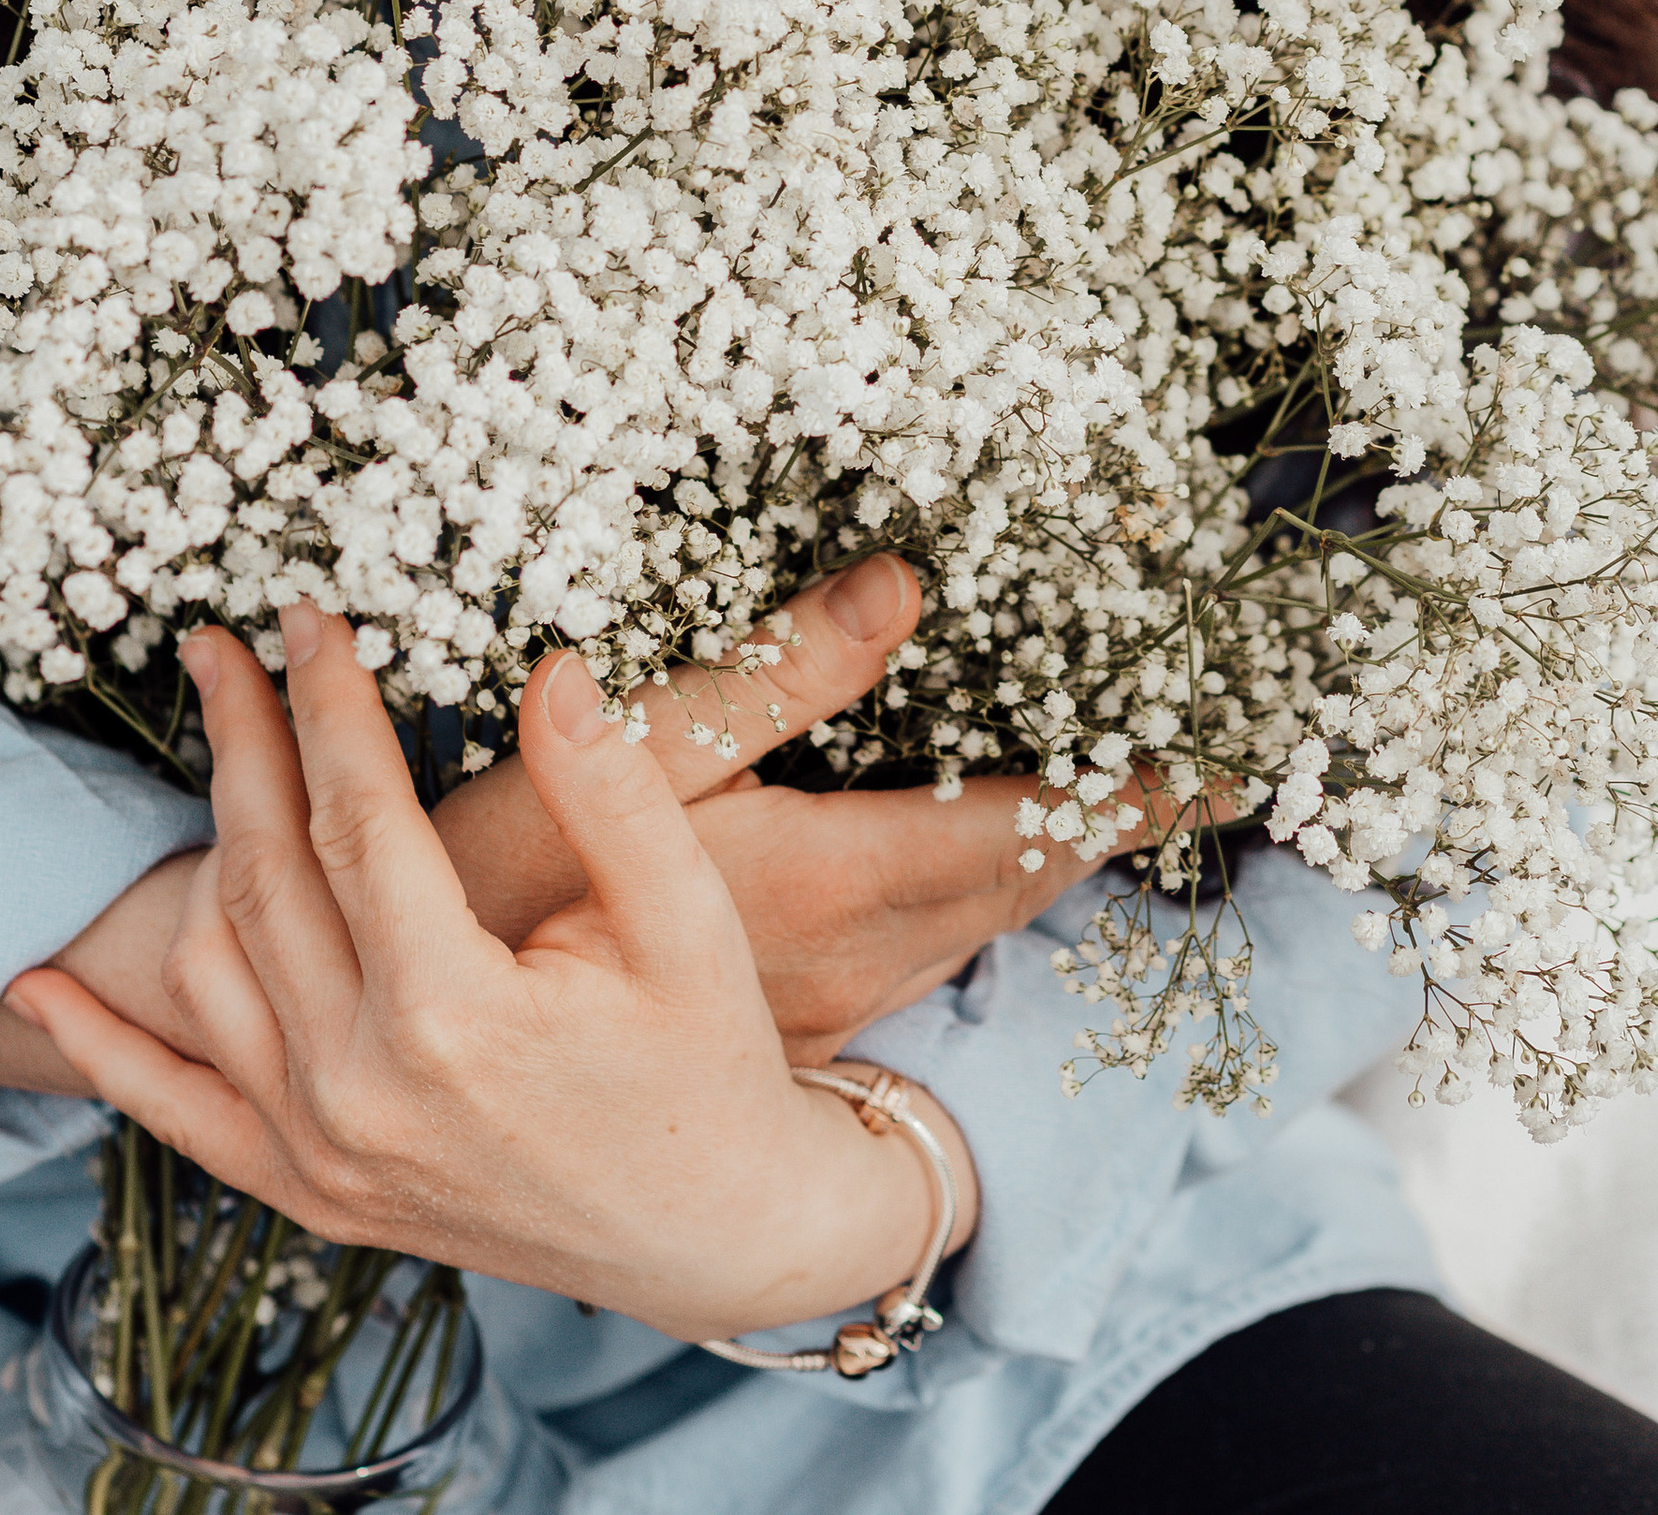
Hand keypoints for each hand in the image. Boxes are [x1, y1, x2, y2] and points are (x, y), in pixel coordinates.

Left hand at [2, 607, 979, 1341]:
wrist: (713, 1236)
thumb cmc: (707, 1061)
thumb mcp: (689, 921)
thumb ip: (613, 794)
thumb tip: (549, 671)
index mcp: (451, 1018)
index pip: (358, 818)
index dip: (328, 704)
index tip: (309, 615)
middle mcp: (360, 1092)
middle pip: (266, 875)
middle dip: (243, 741)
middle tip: (222, 642)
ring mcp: (322, 1156)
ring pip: (210, 968)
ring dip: (197, 845)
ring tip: (212, 746)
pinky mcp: (309, 1196)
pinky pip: (173, 1114)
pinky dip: (98, 1048)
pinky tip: (37, 982)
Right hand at [433, 552, 1158, 1051]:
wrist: (428, 1073)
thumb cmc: (509, 892)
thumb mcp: (627, 759)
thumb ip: (766, 674)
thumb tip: (904, 583)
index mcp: (831, 882)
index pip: (1021, 835)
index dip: (1126, 799)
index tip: (1228, 767)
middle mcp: (847, 960)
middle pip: (1012, 890)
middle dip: (1103, 833)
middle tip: (1200, 785)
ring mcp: (812, 1010)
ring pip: (962, 934)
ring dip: (1033, 877)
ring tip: (1099, 820)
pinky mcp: (771, 1031)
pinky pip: (909, 962)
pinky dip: (960, 909)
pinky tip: (948, 889)